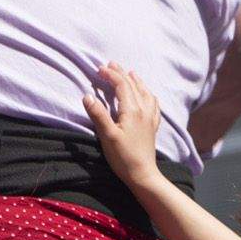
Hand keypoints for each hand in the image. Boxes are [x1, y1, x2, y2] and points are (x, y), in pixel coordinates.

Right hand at [83, 62, 162, 193]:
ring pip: (145, 93)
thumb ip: (98, 115)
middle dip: (121, 73)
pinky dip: (148, 95)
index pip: (121, 85)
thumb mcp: (107, 136)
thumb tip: (87, 96)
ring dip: (136, 81)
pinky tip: (149, 95)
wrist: (143, 175)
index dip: (110, 75)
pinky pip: (153, 105)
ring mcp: (150, 119)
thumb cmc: (124, 157)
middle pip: (133, 86)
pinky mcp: (152, 127)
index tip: (99, 69)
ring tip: (131, 73)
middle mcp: (144, 111)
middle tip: (111, 64)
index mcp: (132, 110)